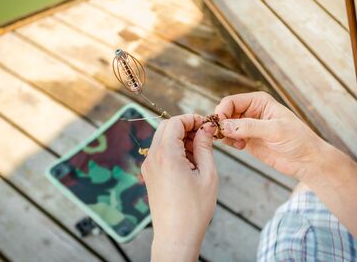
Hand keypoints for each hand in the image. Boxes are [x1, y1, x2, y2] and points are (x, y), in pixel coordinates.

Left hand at [142, 114, 217, 261]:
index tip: (206, 125)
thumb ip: (205, 146)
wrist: (176, 236)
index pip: (175, 122)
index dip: (192, 119)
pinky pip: (160, 153)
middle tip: (204, 135)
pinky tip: (190, 162)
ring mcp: (148, 167)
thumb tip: (206, 128)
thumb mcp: (207, 174)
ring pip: (162, 139)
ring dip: (180, 138)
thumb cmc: (194, 209)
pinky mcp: (149, 175)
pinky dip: (174, 150)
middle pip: (166, 127)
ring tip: (200, 151)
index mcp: (167, 155)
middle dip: (185, 126)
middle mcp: (153, 158)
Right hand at [215, 92, 327, 180]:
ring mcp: (248, 126)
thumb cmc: (298, 139)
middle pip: (225, 113)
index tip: (221, 126)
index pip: (231, 102)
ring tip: (237, 143)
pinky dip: (229, 142)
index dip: (222, 112)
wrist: (307, 160)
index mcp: (258, 101)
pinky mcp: (246, 140)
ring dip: (225, 134)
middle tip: (226, 137)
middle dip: (222, 124)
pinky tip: (240, 147)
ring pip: (225, 126)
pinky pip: (229, 137)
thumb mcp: (275, 130)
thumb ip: (249, 127)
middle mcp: (251, 111)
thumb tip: (225, 126)